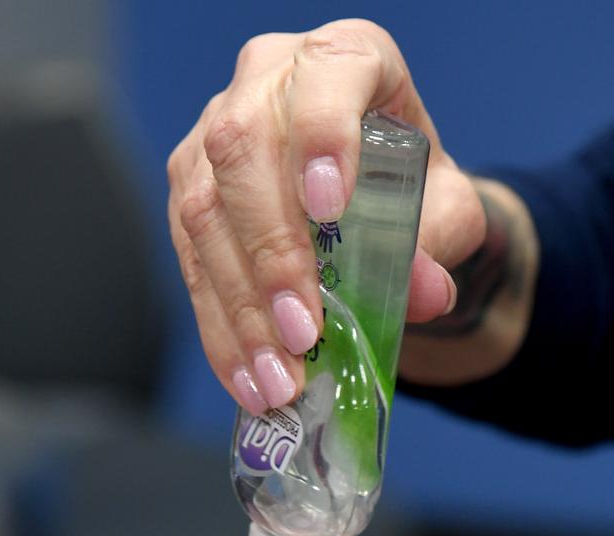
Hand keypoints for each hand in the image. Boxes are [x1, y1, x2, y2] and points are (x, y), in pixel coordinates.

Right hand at [167, 19, 484, 413]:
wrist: (368, 198)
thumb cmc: (407, 189)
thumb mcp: (445, 208)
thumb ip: (441, 239)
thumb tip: (427, 292)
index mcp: (344, 60)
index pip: (326, 77)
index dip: (322, 136)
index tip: (330, 208)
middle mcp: (266, 85)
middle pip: (243, 155)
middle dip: (272, 255)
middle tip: (304, 334)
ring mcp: (212, 138)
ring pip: (203, 215)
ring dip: (240, 309)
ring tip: (277, 377)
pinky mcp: (188, 193)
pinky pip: (189, 261)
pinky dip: (220, 328)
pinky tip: (246, 376)